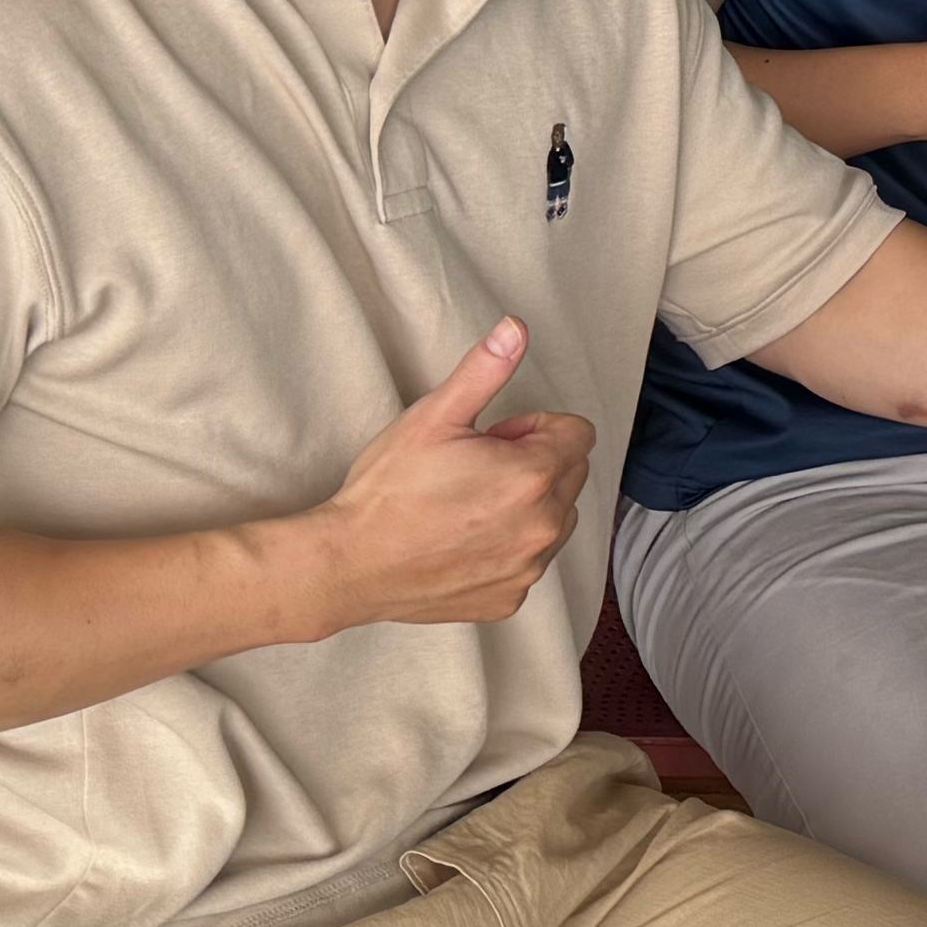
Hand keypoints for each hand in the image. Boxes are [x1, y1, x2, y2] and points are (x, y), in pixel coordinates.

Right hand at [300, 321, 593, 632]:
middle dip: (533, 463)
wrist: (349, 565)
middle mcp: (542, 526)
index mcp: (534, 475)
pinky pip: (529, 560)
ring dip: (526, 506)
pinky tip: (463, 541)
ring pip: (553, 519)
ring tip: (467, 504)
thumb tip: (516, 329)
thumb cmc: (388, 491)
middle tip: (475, 468)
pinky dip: (508, 547)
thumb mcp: (433, 417)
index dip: (533, 428)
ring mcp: (528, 567)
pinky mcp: (509, 598)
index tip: (493, 437)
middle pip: (569, 475)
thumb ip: (484, 370)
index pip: (577, 434)